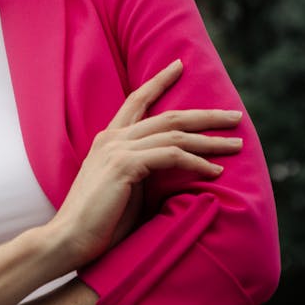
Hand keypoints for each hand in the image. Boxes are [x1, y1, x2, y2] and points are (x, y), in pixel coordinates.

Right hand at [48, 60, 242, 267]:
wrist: (69, 238)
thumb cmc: (99, 221)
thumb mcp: (125, 185)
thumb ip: (143, 168)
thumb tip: (174, 164)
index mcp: (109, 138)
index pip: (137, 100)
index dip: (159, 81)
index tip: (179, 66)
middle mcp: (113, 137)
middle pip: (168, 115)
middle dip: (206, 115)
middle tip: (234, 115)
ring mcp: (117, 149)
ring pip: (175, 134)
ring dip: (210, 140)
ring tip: (235, 144)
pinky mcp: (124, 165)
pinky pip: (171, 156)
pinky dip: (197, 162)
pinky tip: (216, 171)